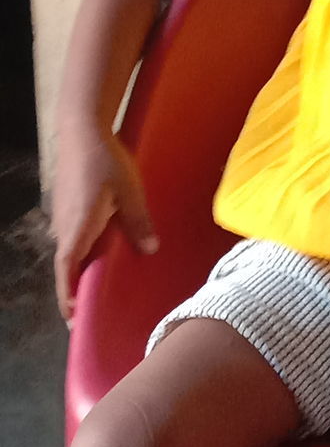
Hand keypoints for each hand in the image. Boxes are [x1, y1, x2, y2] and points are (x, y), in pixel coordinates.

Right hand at [52, 131, 157, 322]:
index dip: (68, 295)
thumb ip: (139, 222)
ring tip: (92, 281)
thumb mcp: (129, 192)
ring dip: (77, 266)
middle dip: (74, 286)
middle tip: (86, 307)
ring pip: (68, 248)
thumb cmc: (105, 161)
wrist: (82, 129)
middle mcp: (64, 225)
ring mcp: (62, 213)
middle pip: (67, 263)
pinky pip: (70, 233)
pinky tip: (96, 245)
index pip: (67, 270)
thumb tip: (150, 251)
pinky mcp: (65, 201)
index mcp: (78, 228)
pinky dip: (80, 248)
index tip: (73, 317)